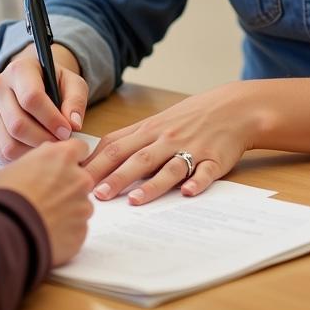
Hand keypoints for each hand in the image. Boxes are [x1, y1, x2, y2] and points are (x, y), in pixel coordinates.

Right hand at [0, 43, 87, 160]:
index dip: (51, 119)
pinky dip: (21, 157)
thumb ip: (76, 100)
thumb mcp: (72, 82)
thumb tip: (74, 124)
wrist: (31, 80)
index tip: (67, 131)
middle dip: (43, 139)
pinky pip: (1, 151)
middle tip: (61, 144)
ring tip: (50, 148)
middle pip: (18, 124)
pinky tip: (36, 150)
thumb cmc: (54, 82)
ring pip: (8, 142)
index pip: (31, 98)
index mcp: (19, 70)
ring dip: (33, 151)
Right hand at [0, 139, 93, 265]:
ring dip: (68, 211)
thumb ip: (17, 169)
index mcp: (61, 156)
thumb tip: (9, 177)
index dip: (68, 157)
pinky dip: (65, 232)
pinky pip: (76, 229)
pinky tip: (46, 234)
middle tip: (46, 197)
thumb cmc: (0, 198)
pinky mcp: (81, 232)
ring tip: (43, 219)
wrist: (4, 234)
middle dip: (68, 186)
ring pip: (80, 206)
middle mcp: (78, 178)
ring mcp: (82, 206)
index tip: (58, 166)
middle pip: (81, 178)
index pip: (79, 148)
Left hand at [84, 83, 256, 205]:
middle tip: (96, 195)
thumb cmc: (190, 117)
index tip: (76, 177)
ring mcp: (190, 148)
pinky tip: (188, 193)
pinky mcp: (214, 160)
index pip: (116, 145)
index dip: (96, 162)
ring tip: (134, 201)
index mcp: (149, 130)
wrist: (233, 108)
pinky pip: (205, 172)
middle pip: (137, 158)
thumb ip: (130, 139)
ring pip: (167, 167)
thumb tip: (95, 157)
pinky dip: (197, 182)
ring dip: (151, 184)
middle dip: (115, 176)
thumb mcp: (157, 122)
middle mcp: (166, 138)